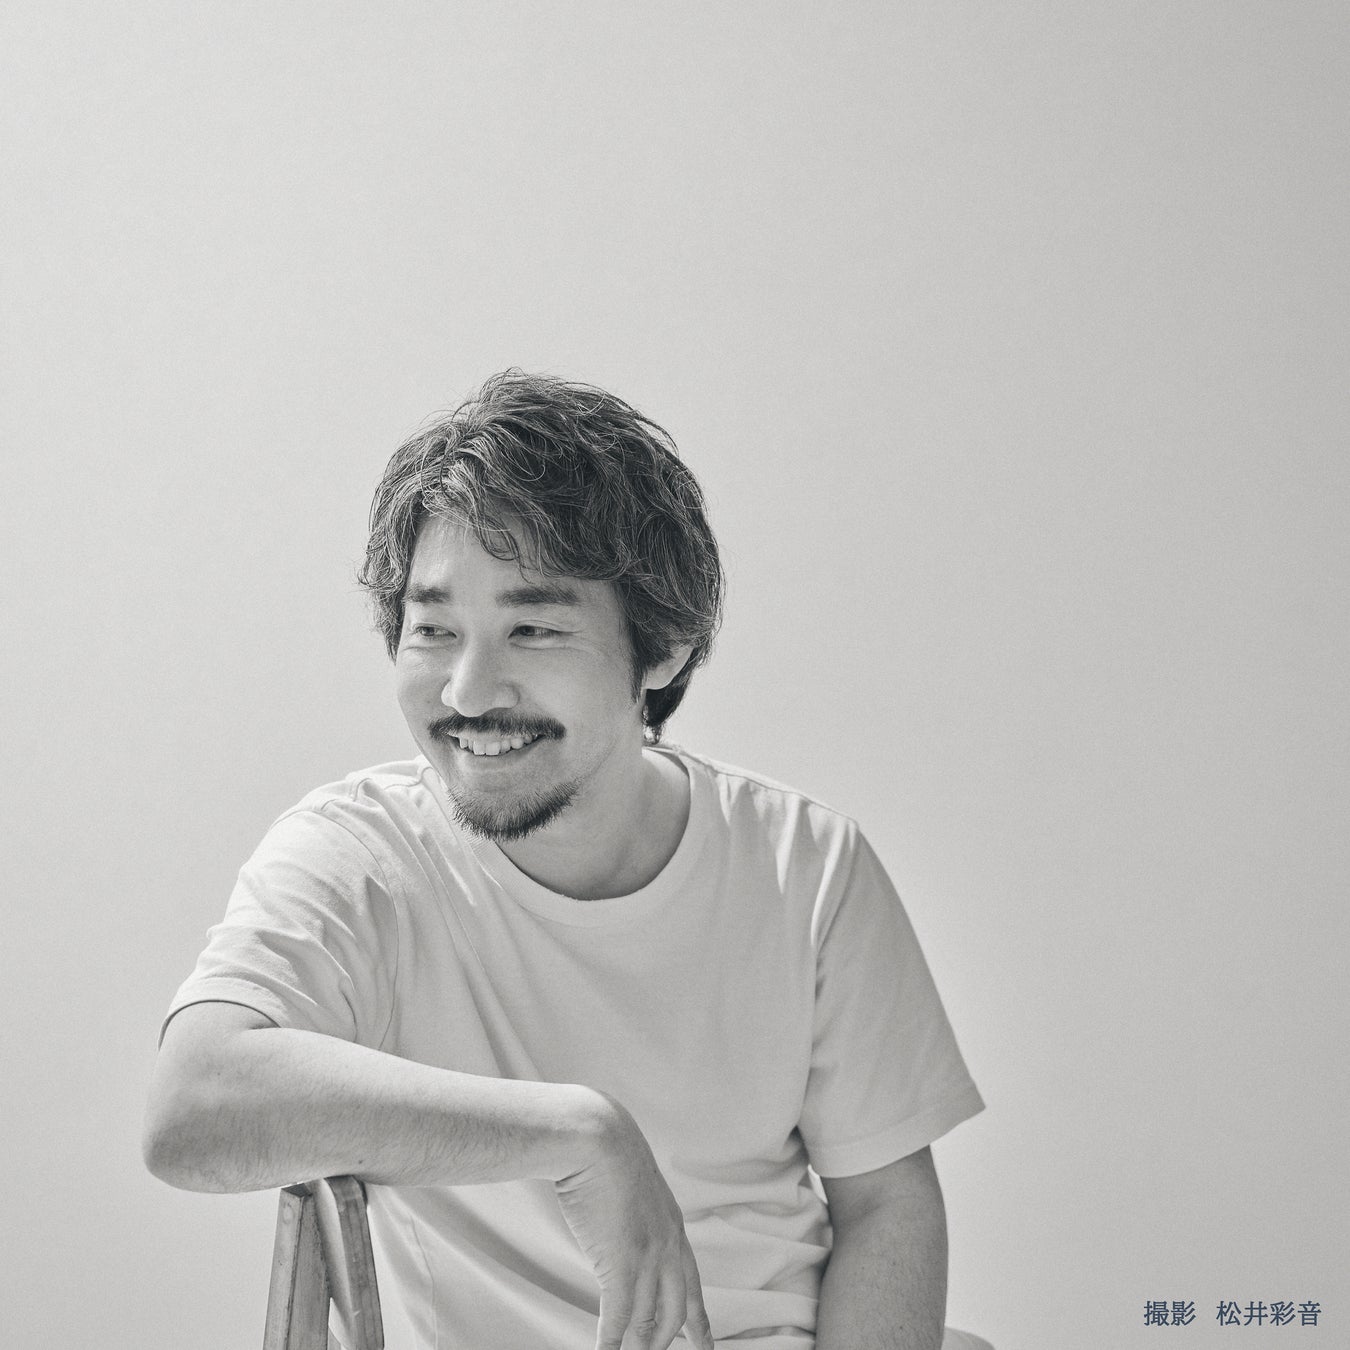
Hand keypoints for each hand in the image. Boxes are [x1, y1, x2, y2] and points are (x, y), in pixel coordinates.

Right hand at [554, 1094, 714, 1349]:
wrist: (598, 1137)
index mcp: (674, 1228)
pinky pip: (618, 1321)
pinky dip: (610, 1346)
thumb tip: (621, 1229)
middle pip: (674, 1314)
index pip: (693, 1286)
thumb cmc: (607, 1153)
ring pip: (647, 1324)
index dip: (699, 1322)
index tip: (705, 1347)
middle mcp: (669, 1247)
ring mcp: (648, 1258)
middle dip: (660, 1343)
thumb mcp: (634, 1187)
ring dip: (634, 1349)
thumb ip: (637, 1214)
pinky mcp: (621, 1264)